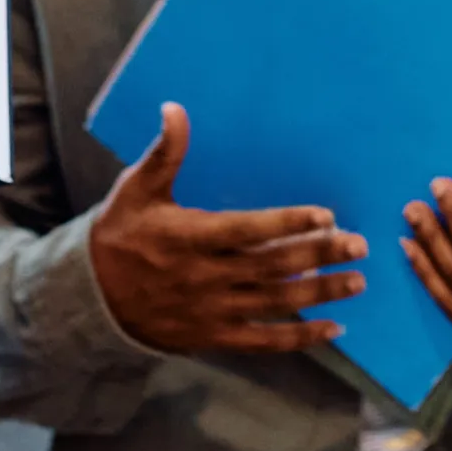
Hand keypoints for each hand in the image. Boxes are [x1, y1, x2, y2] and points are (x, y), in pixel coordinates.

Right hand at [87, 104, 367, 355]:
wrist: (92, 299)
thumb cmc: (120, 234)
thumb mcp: (136, 189)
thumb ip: (164, 153)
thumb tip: (175, 109)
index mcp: (188, 236)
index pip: (247, 229)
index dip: (288, 222)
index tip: (327, 215)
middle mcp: (204, 276)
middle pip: (272, 266)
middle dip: (319, 255)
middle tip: (359, 245)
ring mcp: (211, 310)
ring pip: (275, 303)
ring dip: (319, 294)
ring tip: (357, 282)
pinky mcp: (213, 337)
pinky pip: (262, 341)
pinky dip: (299, 338)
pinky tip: (333, 329)